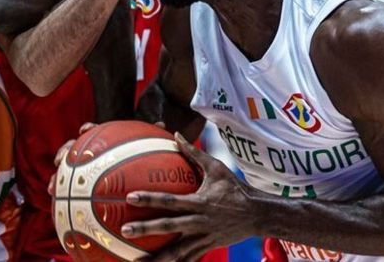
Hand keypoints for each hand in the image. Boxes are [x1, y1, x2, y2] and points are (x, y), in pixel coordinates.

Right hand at [49, 121, 166, 195]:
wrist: (128, 186)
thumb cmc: (138, 164)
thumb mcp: (145, 152)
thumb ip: (151, 139)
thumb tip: (162, 123)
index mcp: (101, 144)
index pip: (92, 131)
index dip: (88, 129)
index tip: (85, 129)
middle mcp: (88, 157)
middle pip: (71, 150)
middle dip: (64, 153)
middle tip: (59, 159)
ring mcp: (81, 174)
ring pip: (64, 174)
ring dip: (55, 179)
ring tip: (51, 188)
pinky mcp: (78, 192)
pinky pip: (69, 198)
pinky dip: (64, 203)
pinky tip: (62, 215)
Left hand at [122, 133, 255, 261]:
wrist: (258, 215)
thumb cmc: (235, 188)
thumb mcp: (217, 167)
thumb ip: (194, 152)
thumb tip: (176, 134)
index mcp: (200, 202)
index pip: (170, 201)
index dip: (150, 199)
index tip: (130, 198)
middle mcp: (199, 221)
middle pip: (168, 227)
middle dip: (146, 229)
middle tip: (125, 230)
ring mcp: (204, 237)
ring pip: (178, 251)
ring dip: (157, 258)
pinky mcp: (208, 247)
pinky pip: (189, 259)